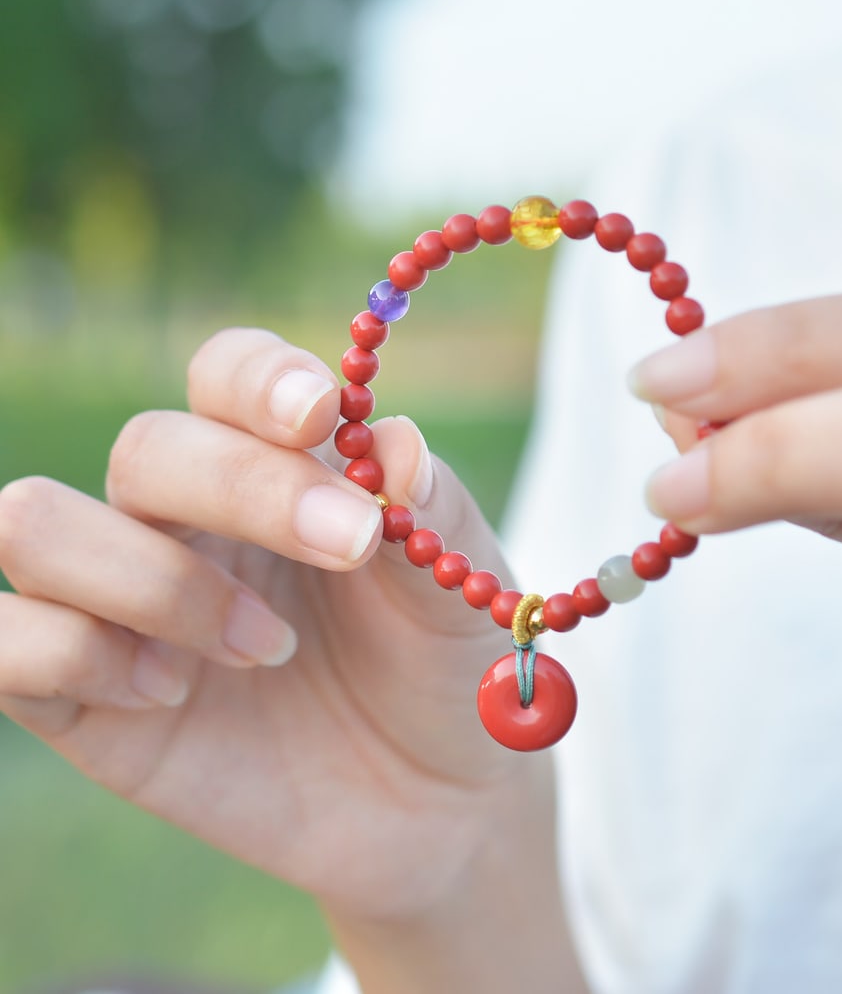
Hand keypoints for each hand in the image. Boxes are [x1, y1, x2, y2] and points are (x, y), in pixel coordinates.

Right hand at [0, 328, 583, 991]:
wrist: (434, 802)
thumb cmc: (442, 670)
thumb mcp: (459, 586)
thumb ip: (431, 507)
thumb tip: (391, 442)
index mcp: (277, 468)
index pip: (227, 376)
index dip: (258, 380)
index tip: (319, 415)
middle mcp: (188, 520)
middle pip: (148, 448)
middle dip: (244, 488)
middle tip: (348, 545)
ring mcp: (125, 605)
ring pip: (34, 524)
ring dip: (154, 580)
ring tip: (266, 648)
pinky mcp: (82, 699)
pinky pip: (5, 642)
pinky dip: (73, 654)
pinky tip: (169, 697)